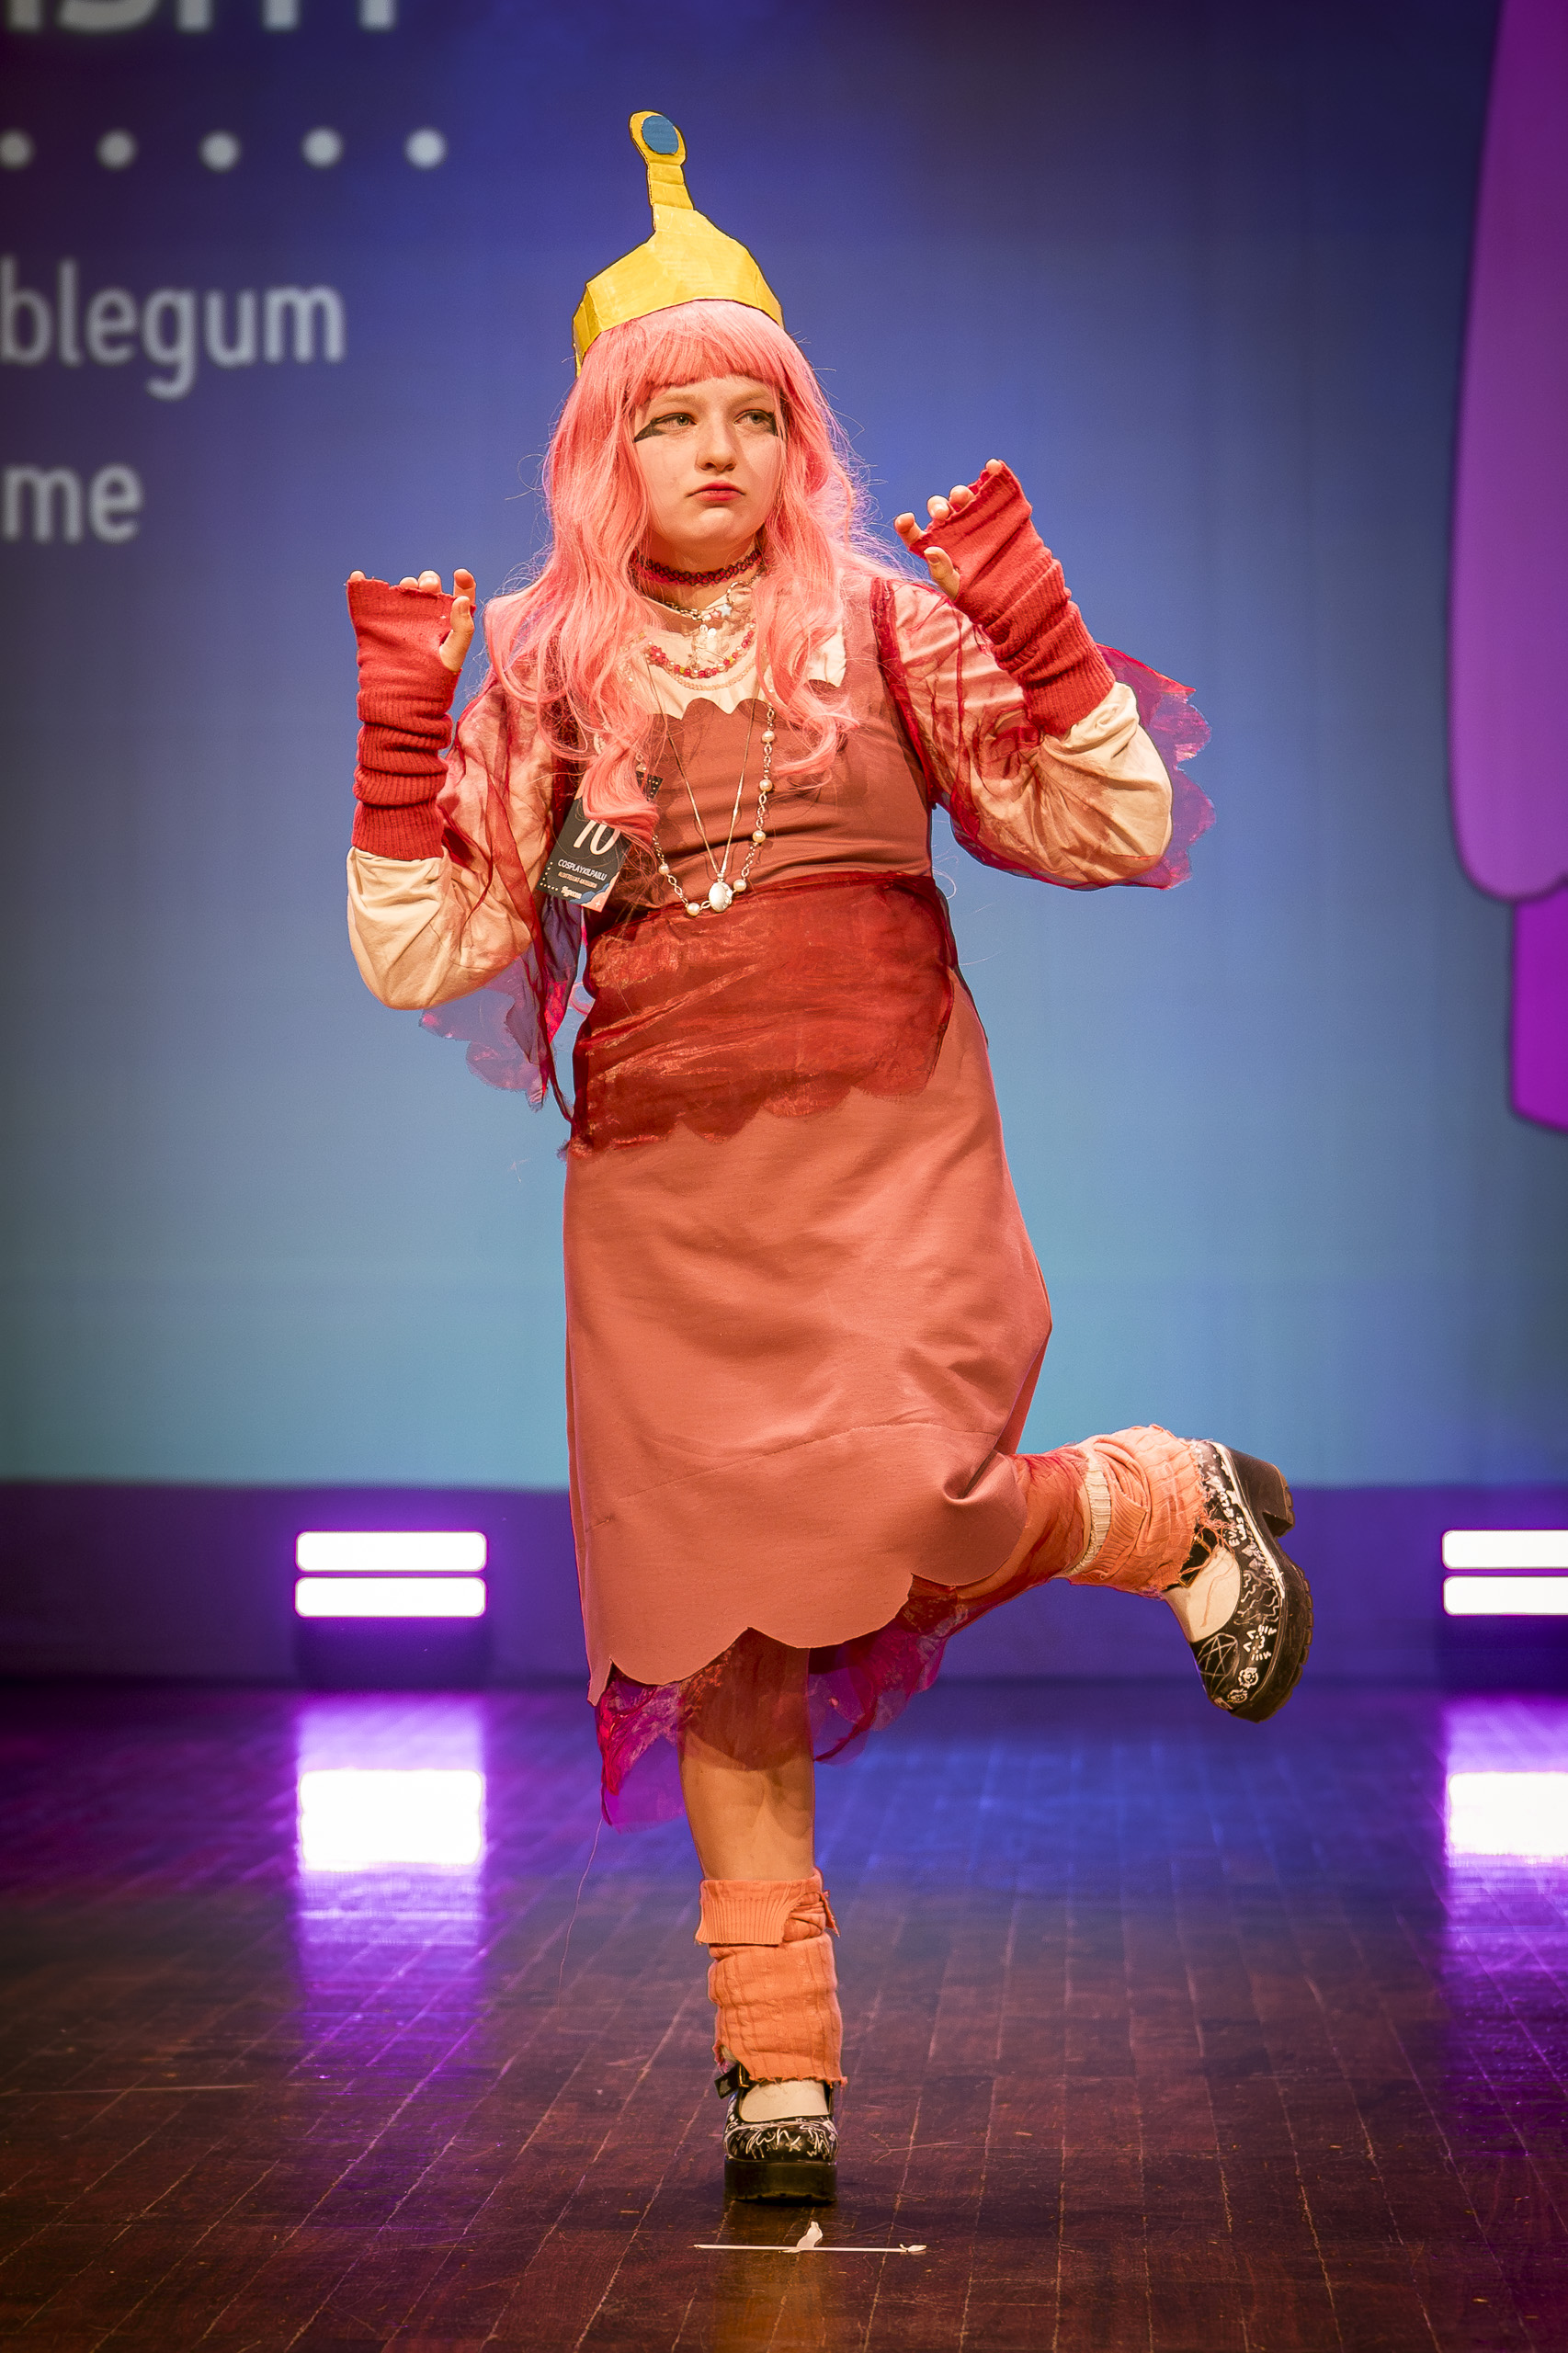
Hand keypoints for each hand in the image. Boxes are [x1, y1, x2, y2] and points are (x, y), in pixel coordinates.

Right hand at [348, 566, 476, 672]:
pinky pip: (371, 602)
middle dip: (429, 582)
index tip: (460, 574)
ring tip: (406, 586)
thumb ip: (462, 629)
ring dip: (407, 585)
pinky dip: (363, 586)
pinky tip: (359, 576)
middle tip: (428, 585)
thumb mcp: (452, 656)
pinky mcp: (381, 625)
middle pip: (431, 591)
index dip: (464, 583)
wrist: (399, 698)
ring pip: (406, 593)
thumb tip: (462, 599)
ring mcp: (403, 621)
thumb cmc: (432, 682)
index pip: (461, 598)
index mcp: (450, 625)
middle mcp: (428, 619)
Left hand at [893, 460, 1005, 598]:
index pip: (915, 533)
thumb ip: (942, 571)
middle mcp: (953, 528)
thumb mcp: (958, 587)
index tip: (906, 519)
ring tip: (962, 498)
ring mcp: (976, 516)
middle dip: (938, 507)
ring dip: (959, 494)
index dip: (907, 525)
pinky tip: (992, 467)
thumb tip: (930, 551)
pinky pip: (993, 486)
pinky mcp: (998, 509)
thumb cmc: (981, 594)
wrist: (1019, 589)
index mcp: (937, 546)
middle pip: (940, 509)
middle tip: (941, 515)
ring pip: (962, 497)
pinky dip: (992, 473)